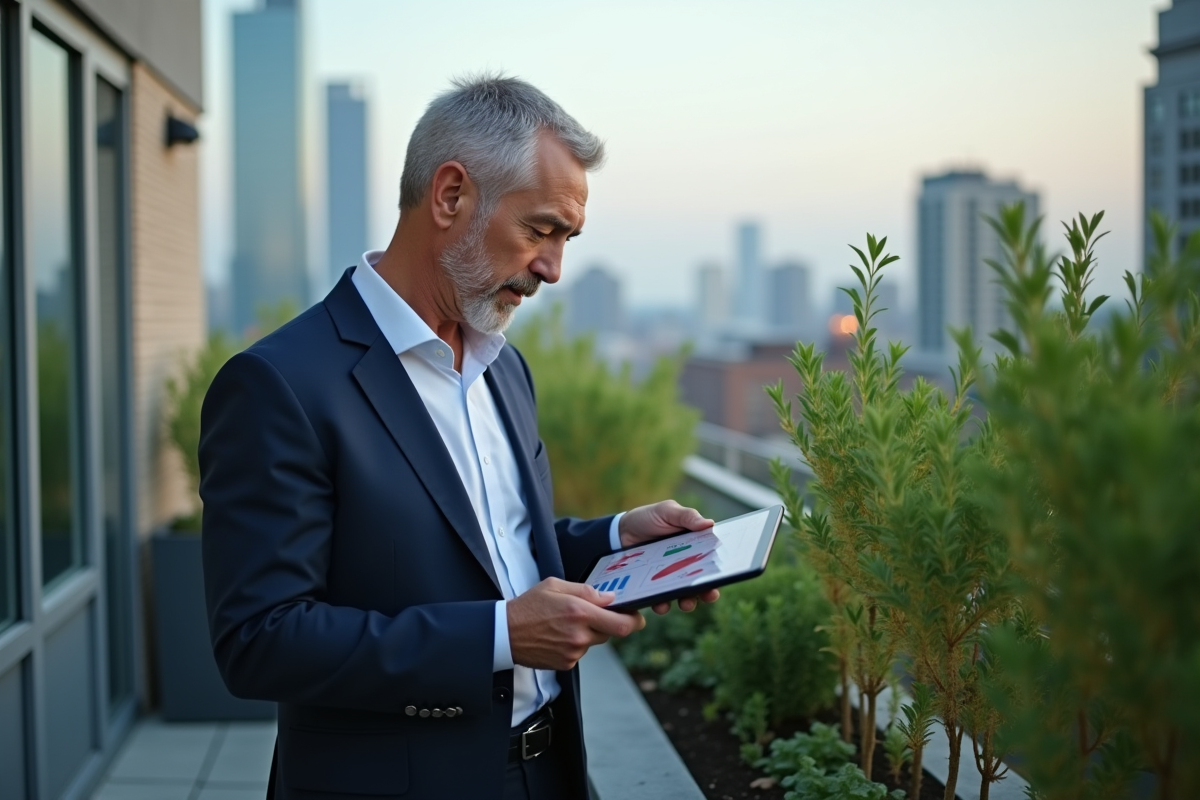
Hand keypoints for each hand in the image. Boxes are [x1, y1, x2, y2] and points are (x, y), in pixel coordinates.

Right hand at [507, 578, 645, 670]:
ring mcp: (573, 652)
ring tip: (567, 623)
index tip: (637, 616)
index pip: (621, 624)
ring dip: (590, 632)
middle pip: (611, 633)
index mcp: (579, 612)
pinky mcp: (566, 663)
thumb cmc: (529, 606)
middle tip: (596, 614)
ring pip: (595, 642)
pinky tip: (559, 635)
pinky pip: (581, 652)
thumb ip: (586, 591)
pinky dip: (576, 643)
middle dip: (609, 623)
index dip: (634, 621)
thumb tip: (610, 598)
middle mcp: (579, 635)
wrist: (504, 633)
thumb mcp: (555, 585)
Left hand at [618, 499, 720, 615]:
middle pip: (702, 582)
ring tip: (685, 604)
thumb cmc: (648, 518)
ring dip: (688, 602)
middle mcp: (685, 565)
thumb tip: (710, 524)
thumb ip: (687, 517)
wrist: (619, 532)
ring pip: (684, 594)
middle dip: (708, 591)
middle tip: (709, 594)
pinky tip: (660, 605)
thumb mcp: (667, 512)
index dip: (719, 570)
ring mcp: (669, 577)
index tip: (723, 577)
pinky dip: (662, 604)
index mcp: (694, 546)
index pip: (712, 560)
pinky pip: (660, 600)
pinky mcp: (653, 587)